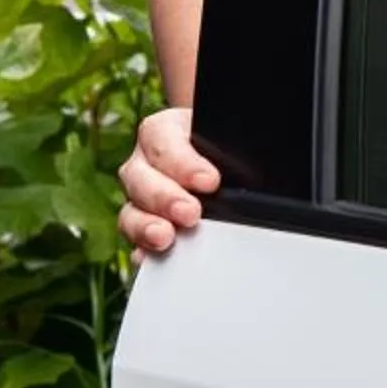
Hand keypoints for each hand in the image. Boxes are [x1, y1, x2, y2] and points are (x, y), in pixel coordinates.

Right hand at [117, 106, 218, 255]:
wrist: (222, 150)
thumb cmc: (225, 140)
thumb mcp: (228, 132)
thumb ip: (231, 144)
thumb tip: (256, 161)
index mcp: (165, 129)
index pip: (161, 138)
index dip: (183, 162)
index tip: (210, 182)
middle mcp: (145, 161)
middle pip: (139, 177)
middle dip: (165, 198)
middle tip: (191, 213)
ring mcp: (140, 194)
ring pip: (131, 209)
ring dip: (146, 226)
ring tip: (166, 238)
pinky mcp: (143, 222)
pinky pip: (134, 238)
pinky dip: (142, 249)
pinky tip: (151, 258)